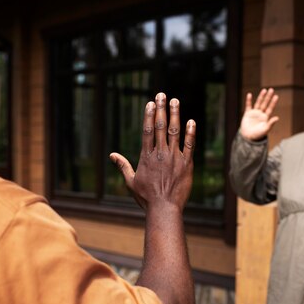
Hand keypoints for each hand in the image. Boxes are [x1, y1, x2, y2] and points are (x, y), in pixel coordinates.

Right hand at [109, 92, 195, 210]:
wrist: (164, 208)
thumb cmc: (147, 198)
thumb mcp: (131, 182)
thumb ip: (123, 166)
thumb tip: (112, 155)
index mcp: (147, 157)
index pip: (147, 131)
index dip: (149, 115)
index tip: (151, 103)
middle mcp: (160, 154)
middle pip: (160, 127)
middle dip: (161, 109)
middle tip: (162, 95)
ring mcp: (174, 158)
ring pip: (174, 132)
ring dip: (175, 115)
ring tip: (175, 101)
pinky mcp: (186, 165)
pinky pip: (190, 146)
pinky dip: (191, 133)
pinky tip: (191, 121)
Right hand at [239, 88, 279, 140]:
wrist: (248, 137)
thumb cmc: (258, 134)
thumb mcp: (265, 129)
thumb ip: (271, 123)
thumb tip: (277, 118)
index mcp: (266, 117)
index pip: (270, 108)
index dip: (273, 102)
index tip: (276, 96)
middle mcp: (260, 113)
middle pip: (265, 103)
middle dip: (268, 97)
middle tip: (271, 89)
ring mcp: (254, 113)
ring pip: (258, 103)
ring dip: (261, 97)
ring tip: (264, 90)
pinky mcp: (248, 113)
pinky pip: (248, 106)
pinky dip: (249, 100)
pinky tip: (249, 95)